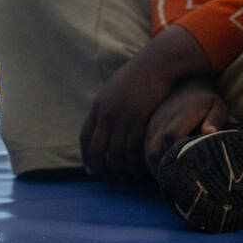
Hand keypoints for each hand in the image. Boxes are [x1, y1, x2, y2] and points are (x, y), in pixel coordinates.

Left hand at [80, 25, 212, 183]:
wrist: (157, 63)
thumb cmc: (140, 76)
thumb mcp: (116, 90)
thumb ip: (108, 106)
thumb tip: (105, 120)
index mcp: (98, 106)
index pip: (85, 138)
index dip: (86, 157)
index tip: (91, 169)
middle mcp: (107, 114)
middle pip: (97, 150)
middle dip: (101, 168)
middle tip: (108, 180)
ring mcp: (123, 117)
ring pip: (115, 153)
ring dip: (119, 169)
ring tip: (126, 178)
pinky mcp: (140, 119)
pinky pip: (133, 148)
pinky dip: (134, 162)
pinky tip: (139, 169)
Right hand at [143, 76, 228, 175]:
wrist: (186, 83)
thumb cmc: (207, 99)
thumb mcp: (218, 105)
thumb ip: (216, 118)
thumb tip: (209, 133)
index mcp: (181, 115)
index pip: (170, 136)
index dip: (174, 156)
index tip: (183, 173)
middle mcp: (162, 120)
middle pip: (154, 150)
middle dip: (161, 171)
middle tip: (174, 188)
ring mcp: (152, 125)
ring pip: (146, 152)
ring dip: (154, 169)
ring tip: (167, 184)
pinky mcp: (148, 129)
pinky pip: (143, 149)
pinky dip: (150, 163)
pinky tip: (160, 173)